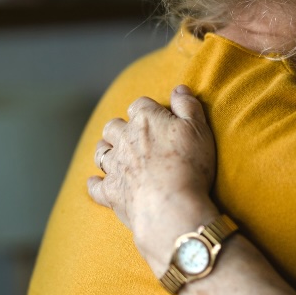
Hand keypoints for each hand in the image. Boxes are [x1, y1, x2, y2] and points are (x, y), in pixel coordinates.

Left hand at [87, 85, 218, 272]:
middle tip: (133, 135)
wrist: (171, 205)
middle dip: (121, 127)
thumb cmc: (190, 165)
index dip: (149, 110)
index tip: (159, 118)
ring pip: (101, 151)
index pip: (141, 105)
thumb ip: (188, 106)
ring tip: (114, 153)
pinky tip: (96, 182)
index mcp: (146, 120)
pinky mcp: (110, 191)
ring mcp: (115, 166)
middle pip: (114, 126)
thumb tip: (179, 88)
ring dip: (106, 150)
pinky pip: (95, 185)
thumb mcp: (199, 129)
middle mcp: (124, 139)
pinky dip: (95, 183)